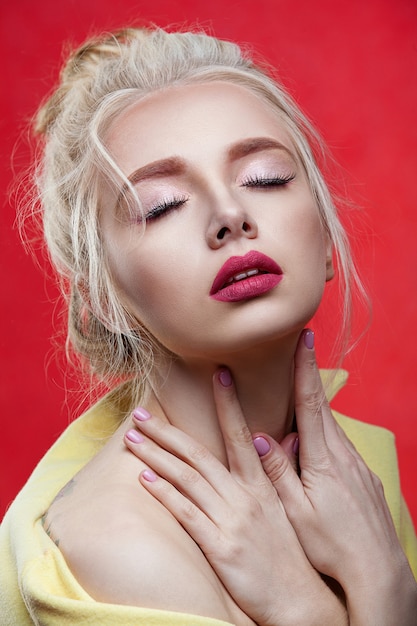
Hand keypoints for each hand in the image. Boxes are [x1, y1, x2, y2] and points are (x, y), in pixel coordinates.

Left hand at [124, 377, 346, 625]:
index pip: (240, 434)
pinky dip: (164, 492)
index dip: (228, 402)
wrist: (300, 600)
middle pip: (198, 454)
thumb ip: (279, 471)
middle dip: (166, 431)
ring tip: (132, 438)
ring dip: (156, 455)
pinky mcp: (219, 546)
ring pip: (186, 478)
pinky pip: (185, 513)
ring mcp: (230, 520)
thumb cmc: (292, 552)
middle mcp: (244, 496)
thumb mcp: (292, 507)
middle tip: (141, 412)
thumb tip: (273, 438)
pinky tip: (144, 477)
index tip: (217, 374)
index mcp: (262, 484)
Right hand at [253, 329, 416, 625]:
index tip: (305, 338)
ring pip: (333, 428)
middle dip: (310, 376)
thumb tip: (260, 435)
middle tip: (301, 350)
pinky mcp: (365, 478)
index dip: (306, 368)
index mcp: (322, 459)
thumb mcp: (295, 511)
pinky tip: (320, 448)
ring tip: (302, 395)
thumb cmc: (330, 545)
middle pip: (323, 407)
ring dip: (317, 408)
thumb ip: (277, 470)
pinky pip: (343, 447)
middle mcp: (344, 455)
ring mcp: (358, 466)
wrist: (378, 572)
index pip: (311, 402)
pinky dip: (329, 435)